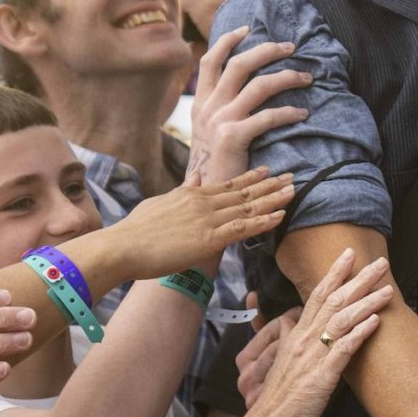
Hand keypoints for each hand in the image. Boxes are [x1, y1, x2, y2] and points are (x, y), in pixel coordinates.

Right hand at [100, 168, 294, 280]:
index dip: (251, 177)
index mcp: (192, 195)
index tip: (268, 170)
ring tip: (294, 190)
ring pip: (248, 207)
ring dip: (273, 198)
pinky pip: (243, 228)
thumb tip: (196, 177)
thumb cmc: (135, 231)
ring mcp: (207, 220)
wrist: (123, 246)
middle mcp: (203, 203)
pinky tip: (280, 216)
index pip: (228, 184)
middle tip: (293, 176)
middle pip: (244, 192)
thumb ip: (182, 191)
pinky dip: (264, 221)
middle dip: (270, 184)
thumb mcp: (160, 203)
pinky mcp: (208, 239)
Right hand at [186, 26, 310, 184]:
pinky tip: (303, 113)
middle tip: (291, 47)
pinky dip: (289, 112)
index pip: (210, 61)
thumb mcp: (208, 137)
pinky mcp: (233, 137)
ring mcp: (219, 121)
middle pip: (238, 64)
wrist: (203, 201)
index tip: (247, 28)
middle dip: (267, 50)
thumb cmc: (214, 171)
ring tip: (307, 77)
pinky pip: (268, 116)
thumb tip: (237, 96)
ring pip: (258, 85)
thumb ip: (219, 114)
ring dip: (287, 77)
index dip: (228, 41)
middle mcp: (208, 108)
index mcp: (201, 105)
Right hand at [241, 249, 392, 416]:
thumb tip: (290, 319)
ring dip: (366, 302)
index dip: (334, 274)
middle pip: (333, 300)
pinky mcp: (322, 376)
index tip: (350, 255)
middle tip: (380, 262)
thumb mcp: (281, 360)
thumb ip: (287, 337)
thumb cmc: (278, 398)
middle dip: (358, 278)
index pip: (316, 295)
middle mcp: (304, 340)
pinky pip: (344, 349)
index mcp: (296, 335)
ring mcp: (313, 357)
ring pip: (342, 320)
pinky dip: (360, 332)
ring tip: (388, 289)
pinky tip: (376, 320)